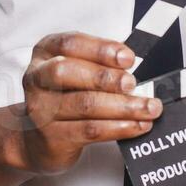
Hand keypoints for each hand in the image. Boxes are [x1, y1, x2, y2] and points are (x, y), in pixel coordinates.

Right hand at [2, 32, 162, 175]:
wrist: (37, 141)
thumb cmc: (63, 98)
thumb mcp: (76, 72)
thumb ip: (99, 64)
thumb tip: (131, 65)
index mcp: (45, 53)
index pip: (69, 44)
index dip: (100, 49)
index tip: (127, 57)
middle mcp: (37, 79)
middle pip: (67, 72)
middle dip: (105, 77)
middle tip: (133, 84)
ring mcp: (40, 110)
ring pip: (84, 104)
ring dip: (123, 106)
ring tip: (148, 108)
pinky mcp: (52, 137)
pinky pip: (90, 130)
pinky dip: (119, 127)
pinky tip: (137, 125)